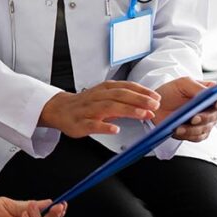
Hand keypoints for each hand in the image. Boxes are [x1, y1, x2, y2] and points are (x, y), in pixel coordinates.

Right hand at [38, 81, 160, 137]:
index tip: (156, 97)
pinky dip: (104, 127)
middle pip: (119, 95)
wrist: (60, 109)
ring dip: (127, 110)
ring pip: (109, 107)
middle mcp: (97, 97)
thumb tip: (147, 104)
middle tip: (154, 106)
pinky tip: (115, 130)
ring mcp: (88, 110)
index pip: (125, 87)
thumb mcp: (105, 96)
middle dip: (139, 99)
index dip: (142, 91)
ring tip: (142, 115)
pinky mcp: (80, 123)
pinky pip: (92, 125)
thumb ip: (124, 99)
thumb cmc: (85, 103)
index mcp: (104, 89)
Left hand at [153, 77, 216, 141]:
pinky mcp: (197, 132)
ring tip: (180, 126)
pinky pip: (197, 137)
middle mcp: (210, 108)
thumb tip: (208, 93)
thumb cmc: (171, 92)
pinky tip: (179, 130)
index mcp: (211, 93)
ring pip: (206, 128)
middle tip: (193, 117)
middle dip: (204, 117)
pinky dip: (188, 134)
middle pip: (216, 115)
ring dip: (193, 128)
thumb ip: (197, 86)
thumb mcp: (183, 83)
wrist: (157, 106)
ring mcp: (204, 121)